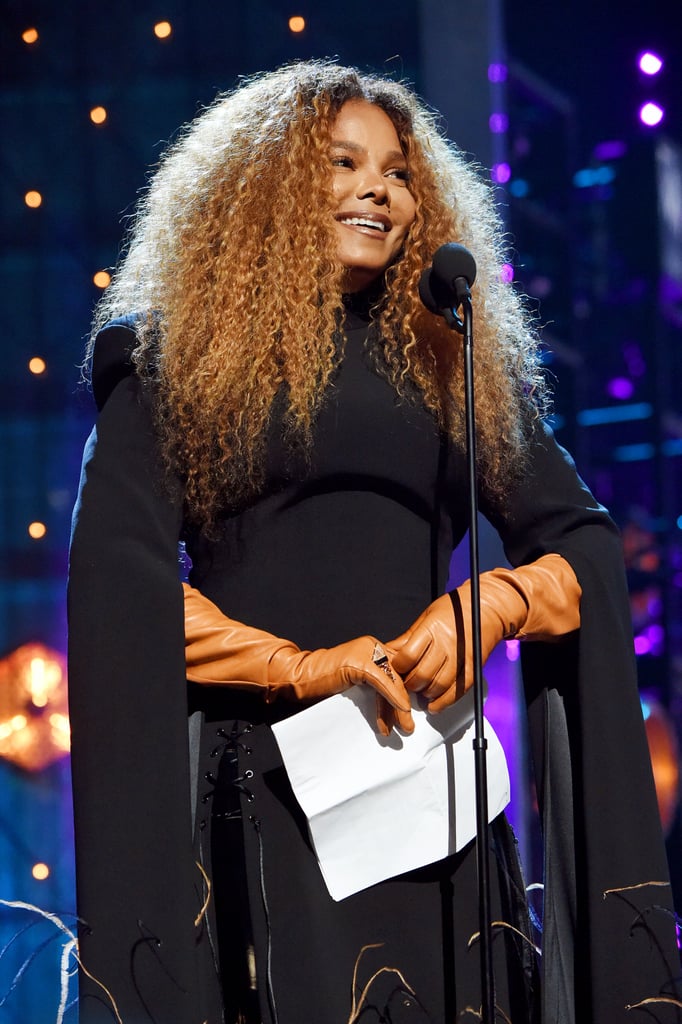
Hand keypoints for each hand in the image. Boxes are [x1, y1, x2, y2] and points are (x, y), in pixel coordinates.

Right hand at [184, 583, 413, 733]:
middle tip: (408, 727)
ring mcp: (366, 651)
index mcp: (374, 649)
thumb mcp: (356, 684)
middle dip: (404, 704)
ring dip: (400, 707)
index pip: (399, 672)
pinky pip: (383, 681)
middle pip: (398, 676)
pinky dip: (393, 698)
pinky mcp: (359, 662)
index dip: (404, 694)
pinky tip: (400, 711)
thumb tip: (398, 705)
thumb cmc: (322, 683)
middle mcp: (373, 646)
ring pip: (393, 681)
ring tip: (404, 727)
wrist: (297, 677)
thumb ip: (376, 686)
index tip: (408, 715)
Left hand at [387, 554, 580, 714]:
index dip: (398, 666)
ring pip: (438, 686)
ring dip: (425, 693)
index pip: (408, 656)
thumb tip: (387, 652)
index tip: (397, 667)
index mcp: (432, 629)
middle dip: (410, 683)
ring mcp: (462, 658)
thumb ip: (408, 638)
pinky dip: (443, 702)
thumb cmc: (454, 610)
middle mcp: (447, 645)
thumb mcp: (426, 617)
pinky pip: (457, 692)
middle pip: (422, 675)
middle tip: (407, 681)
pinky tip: (434, 705)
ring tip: (421, 689)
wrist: (488, 610)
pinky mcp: (473, 669)